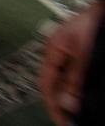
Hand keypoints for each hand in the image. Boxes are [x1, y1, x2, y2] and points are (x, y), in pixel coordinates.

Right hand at [38, 0, 103, 124]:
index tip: (61, 121)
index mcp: (53, 49)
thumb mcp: (84, 53)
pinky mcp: (82, 56)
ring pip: (66, 81)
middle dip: (60, 103)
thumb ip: (75, 77)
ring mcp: (70, 54)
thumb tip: (67, 102)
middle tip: (70, 121)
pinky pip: (75, 76)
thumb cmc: (94, 24)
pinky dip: (78, 88)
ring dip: (70, 97)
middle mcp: (58, 52)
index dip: (51, 104)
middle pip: (54, 83)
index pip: (45, 82)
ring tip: (78, 114)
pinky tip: (84, 97)